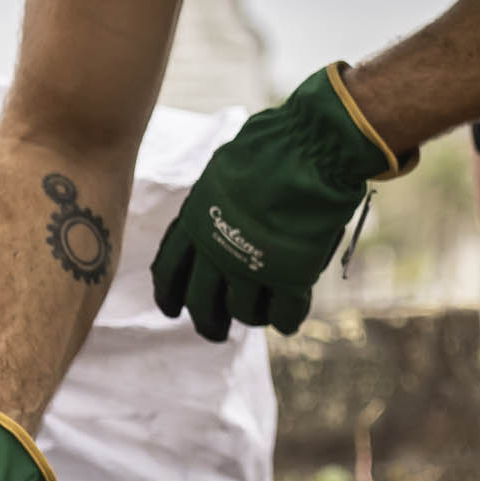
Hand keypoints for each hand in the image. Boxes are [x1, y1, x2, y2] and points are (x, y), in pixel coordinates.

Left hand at [151, 66, 408, 339]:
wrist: (311, 147)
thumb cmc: (274, 148)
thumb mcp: (224, 174)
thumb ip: (217, 205)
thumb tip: (221, 222)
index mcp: (196, 220)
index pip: (168, 270)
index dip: (169, 295)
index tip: (172, 310)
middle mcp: (216, 249)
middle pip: (200, 301)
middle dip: (207, 322)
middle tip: (215, 333)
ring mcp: (253, 264)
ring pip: (242, 310)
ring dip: (250, 318)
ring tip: (259, 318)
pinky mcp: (290, 274)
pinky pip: (284, 312)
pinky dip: (286, 320)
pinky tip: (288, 322)